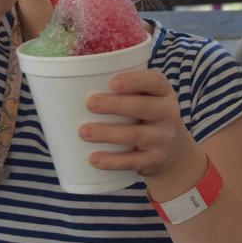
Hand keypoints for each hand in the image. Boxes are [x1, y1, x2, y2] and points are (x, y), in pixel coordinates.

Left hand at [81, 70, 198, 180]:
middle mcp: (168, 113)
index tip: (112, 82)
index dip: (135, 80)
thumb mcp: (145, 100)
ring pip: (136, 135)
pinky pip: (133, 161)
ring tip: (83, 132)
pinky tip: (94, 158)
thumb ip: (122, 93)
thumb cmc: (145, 117)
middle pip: (144, 107)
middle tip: (90, 103)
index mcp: (163, 93)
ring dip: (108, 133)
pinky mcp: (156, 159)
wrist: (173, 151)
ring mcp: (163, 138)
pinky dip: (112, 161)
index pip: (155, 81)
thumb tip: (69, 88)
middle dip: (116, 105)